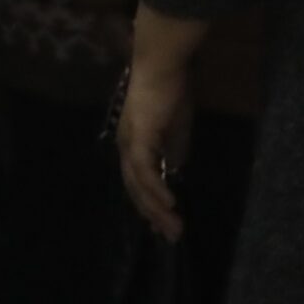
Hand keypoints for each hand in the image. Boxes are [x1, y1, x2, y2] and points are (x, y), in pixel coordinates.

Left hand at [119, 6, 208, 240]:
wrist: (163, 66)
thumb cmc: (171, 92)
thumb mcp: (176, 129)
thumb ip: (173, 151)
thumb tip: (173, 172)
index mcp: (134, 142)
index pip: (138, 180)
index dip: (149, 203)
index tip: (164, 223)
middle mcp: (126, 144)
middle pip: (134, 187)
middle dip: (152, 214)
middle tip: (171, 236)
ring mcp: (129, 141)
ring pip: (137, 184)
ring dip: (155, 208)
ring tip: (173, 228)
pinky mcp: (138, 137)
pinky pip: (144, 170)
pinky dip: (155, 190)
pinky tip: (169, 205)